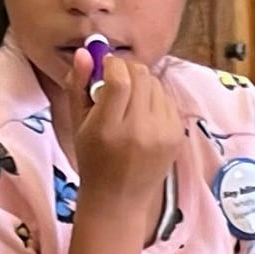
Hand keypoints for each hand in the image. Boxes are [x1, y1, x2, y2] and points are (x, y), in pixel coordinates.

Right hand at [72, 55, 187, 228]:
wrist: (118, 200)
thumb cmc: (93, 161)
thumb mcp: (77, 124)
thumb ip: (77, 86)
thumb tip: (85, 53)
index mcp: (109, 129)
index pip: (119, 79)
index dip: (112, 64)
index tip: (105, 67)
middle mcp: (139, 131)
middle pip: (140, 76)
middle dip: (126, 69)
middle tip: (115, 79)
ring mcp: (162, 134)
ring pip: (155, 84)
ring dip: (141, 83)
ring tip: (128, 101)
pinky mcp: (177, 136)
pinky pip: (167, 99)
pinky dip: (154, 99)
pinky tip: (142, 115)